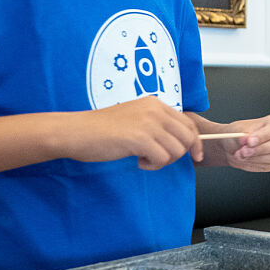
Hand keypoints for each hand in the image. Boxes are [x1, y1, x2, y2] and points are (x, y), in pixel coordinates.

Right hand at [67, 96, 200, 169]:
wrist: (76, 131)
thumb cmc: (102, 130)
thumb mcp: (134, 119)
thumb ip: (156, 125)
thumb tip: (180, 142)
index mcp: (155, 103)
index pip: (189, 123)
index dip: (194, 143)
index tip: (194, 157)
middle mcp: (155, 109)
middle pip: (188, 137)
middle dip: (180, 154)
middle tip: (159, 159)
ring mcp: (148, 122)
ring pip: (177, 150)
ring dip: (164, 161)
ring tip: (144, 159)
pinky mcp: (140, 137)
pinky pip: (162, 158)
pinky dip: (153, 165)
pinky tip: (138, 161)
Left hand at [217, 114, 269, 171]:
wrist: (237, 145)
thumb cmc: (242, 133)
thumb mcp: (240, 129)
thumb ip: (244, 135)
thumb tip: (246, 139)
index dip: (262, 136)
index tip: (249, 141)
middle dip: (259, 149)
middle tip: (243, 151)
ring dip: (254, 158)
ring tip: (239, 155)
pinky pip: (266, 166)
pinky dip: (253, 164)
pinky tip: (244, 159)